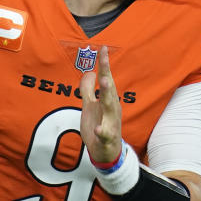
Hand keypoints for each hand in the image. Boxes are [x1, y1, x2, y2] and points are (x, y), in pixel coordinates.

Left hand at [79, 46, 122, 164]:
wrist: (106, 152)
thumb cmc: (98, 126)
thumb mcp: (89, 106)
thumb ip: (88, 90)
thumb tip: (88, 72)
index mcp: (108, 100)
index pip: (106, 79)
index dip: (104, 64)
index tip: (102, 48)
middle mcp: (112, 109)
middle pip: (109, 90)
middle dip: (107, 76)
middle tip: (103, 62)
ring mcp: (111, 123)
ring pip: (110, 108)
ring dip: (107, 96)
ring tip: (103, 84)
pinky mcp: (107, 138)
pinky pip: (105, 134)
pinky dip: (101, 131)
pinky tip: (98, 129)